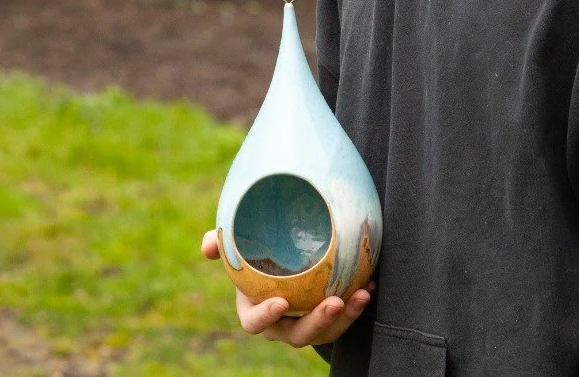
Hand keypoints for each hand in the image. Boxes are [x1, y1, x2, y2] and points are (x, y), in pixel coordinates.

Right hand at [200, 229, 372, 345]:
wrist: (288, 261)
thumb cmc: (259, 255)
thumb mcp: (241, 247)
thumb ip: (223, 244)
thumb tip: (207, 245)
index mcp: (255, 310)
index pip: (254, 323)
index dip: (265, 317)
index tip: (282, 301)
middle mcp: (281, 324)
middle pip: (298, 334)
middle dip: (317, 322)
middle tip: (335, 303)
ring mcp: (307, 323)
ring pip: (326, 331)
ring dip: (345, 317)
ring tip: (361, 295)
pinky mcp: (329, 318)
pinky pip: (345, 318)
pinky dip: (357, 304)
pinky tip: (370, 284)